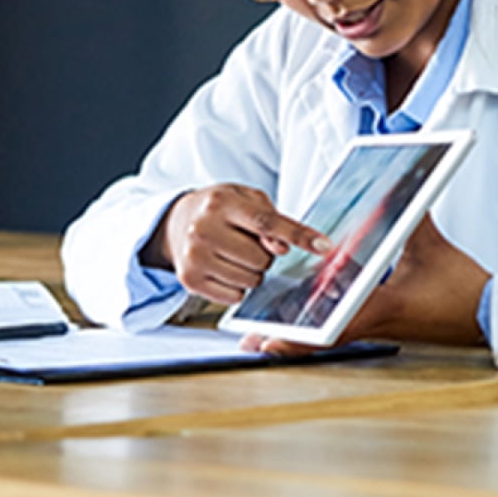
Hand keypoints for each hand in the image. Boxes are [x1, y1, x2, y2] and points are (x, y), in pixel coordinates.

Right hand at [144, 184, 330, 306]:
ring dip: (252, 272)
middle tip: (248, 244)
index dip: (298, 235)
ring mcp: (194, 257)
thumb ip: (270, 218)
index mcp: (221, 204)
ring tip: (234, 256)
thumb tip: (282, 248)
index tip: (323, 246)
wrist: (175, 223)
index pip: (266, 222)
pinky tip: (224, 269)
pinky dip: (237, 287)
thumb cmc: (217, 210)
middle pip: (261, 258)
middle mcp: (203, 230)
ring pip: (250, 280)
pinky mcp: (189, 280)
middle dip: (264, 255)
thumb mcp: (245, 199)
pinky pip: (234, 296)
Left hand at [249, 215, 489, 356]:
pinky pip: (344, 329)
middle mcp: (372, 322)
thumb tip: (394, 186)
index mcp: (379, 307)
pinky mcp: (385, 326)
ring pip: (328, 335)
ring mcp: (377, 327)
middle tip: (249, 341)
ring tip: (260, 337)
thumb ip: (408, 216)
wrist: (492, 314)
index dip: (296, 335)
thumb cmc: (463, 286)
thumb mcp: (430, 247)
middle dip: (285, 339)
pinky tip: (298, 322)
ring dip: (298, 336)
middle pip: (318, 336)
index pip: (331, 325)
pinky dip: (320, 327)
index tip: (265, 340)